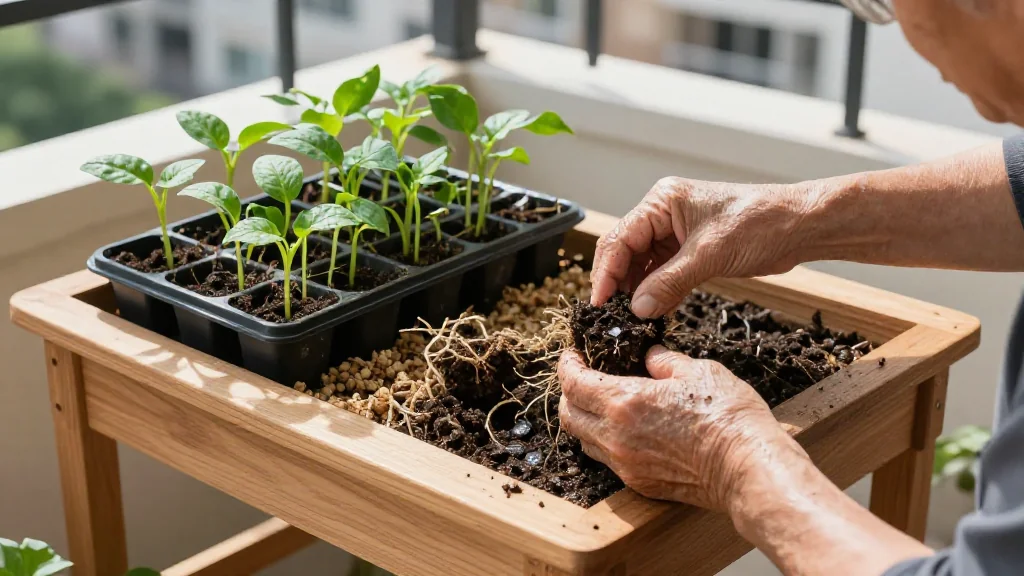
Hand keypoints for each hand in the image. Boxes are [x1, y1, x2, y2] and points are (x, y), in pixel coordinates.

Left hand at [557, 345, 804, 510]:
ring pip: (584, 441)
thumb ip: (664, 362)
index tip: (572, 355)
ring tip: (602, 403)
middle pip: (568, 415)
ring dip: (584, 419)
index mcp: (625, 402)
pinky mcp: (639, 483)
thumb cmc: (728, 416)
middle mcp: (616, 437)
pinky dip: (605, 442)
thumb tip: (650, 356)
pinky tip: (625, 429)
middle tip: (583, 376)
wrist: (747, 468)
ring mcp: (625, 464)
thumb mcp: (698, 371)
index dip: (567, 365)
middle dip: (569, 392)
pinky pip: (607, 460)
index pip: (573, 383)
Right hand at [591, 178, 813, 317]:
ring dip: (637, 292)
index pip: (620, 238)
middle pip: (625, 252)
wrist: (801, 226)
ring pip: (642, 266)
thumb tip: (637, 309)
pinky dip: (657, 293)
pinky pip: (662, 274)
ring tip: (632, 319)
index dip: (606, 273)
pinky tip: (653, 312)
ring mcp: (676, 233)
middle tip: (611, 316)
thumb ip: (669, 282)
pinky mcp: (690, 251)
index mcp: (662, 202)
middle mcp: (663, 214)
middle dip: (618, 283)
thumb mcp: (710, 255)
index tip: (600, 303)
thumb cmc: (761, 223)